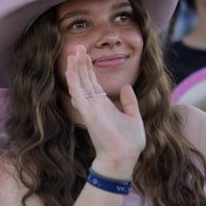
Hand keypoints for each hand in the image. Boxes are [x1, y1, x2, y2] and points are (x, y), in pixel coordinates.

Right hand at [63, 45, 143, 177]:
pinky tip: (70, 69)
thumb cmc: (129, 143)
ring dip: (76, 67)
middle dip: (82, 63)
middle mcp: (95, 105)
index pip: (94, 83)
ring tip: (74, 52)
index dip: (89, 68)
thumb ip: (129, 102)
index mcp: (104, 105)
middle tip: (77, 46)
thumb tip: (126, 86)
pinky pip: (78, 93)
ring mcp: (90, 108)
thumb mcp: (134, 118)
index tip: (85, 54)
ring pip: (80, 83)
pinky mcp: (88, 113)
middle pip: (85, 79)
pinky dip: (74, 81)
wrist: (124, 158)